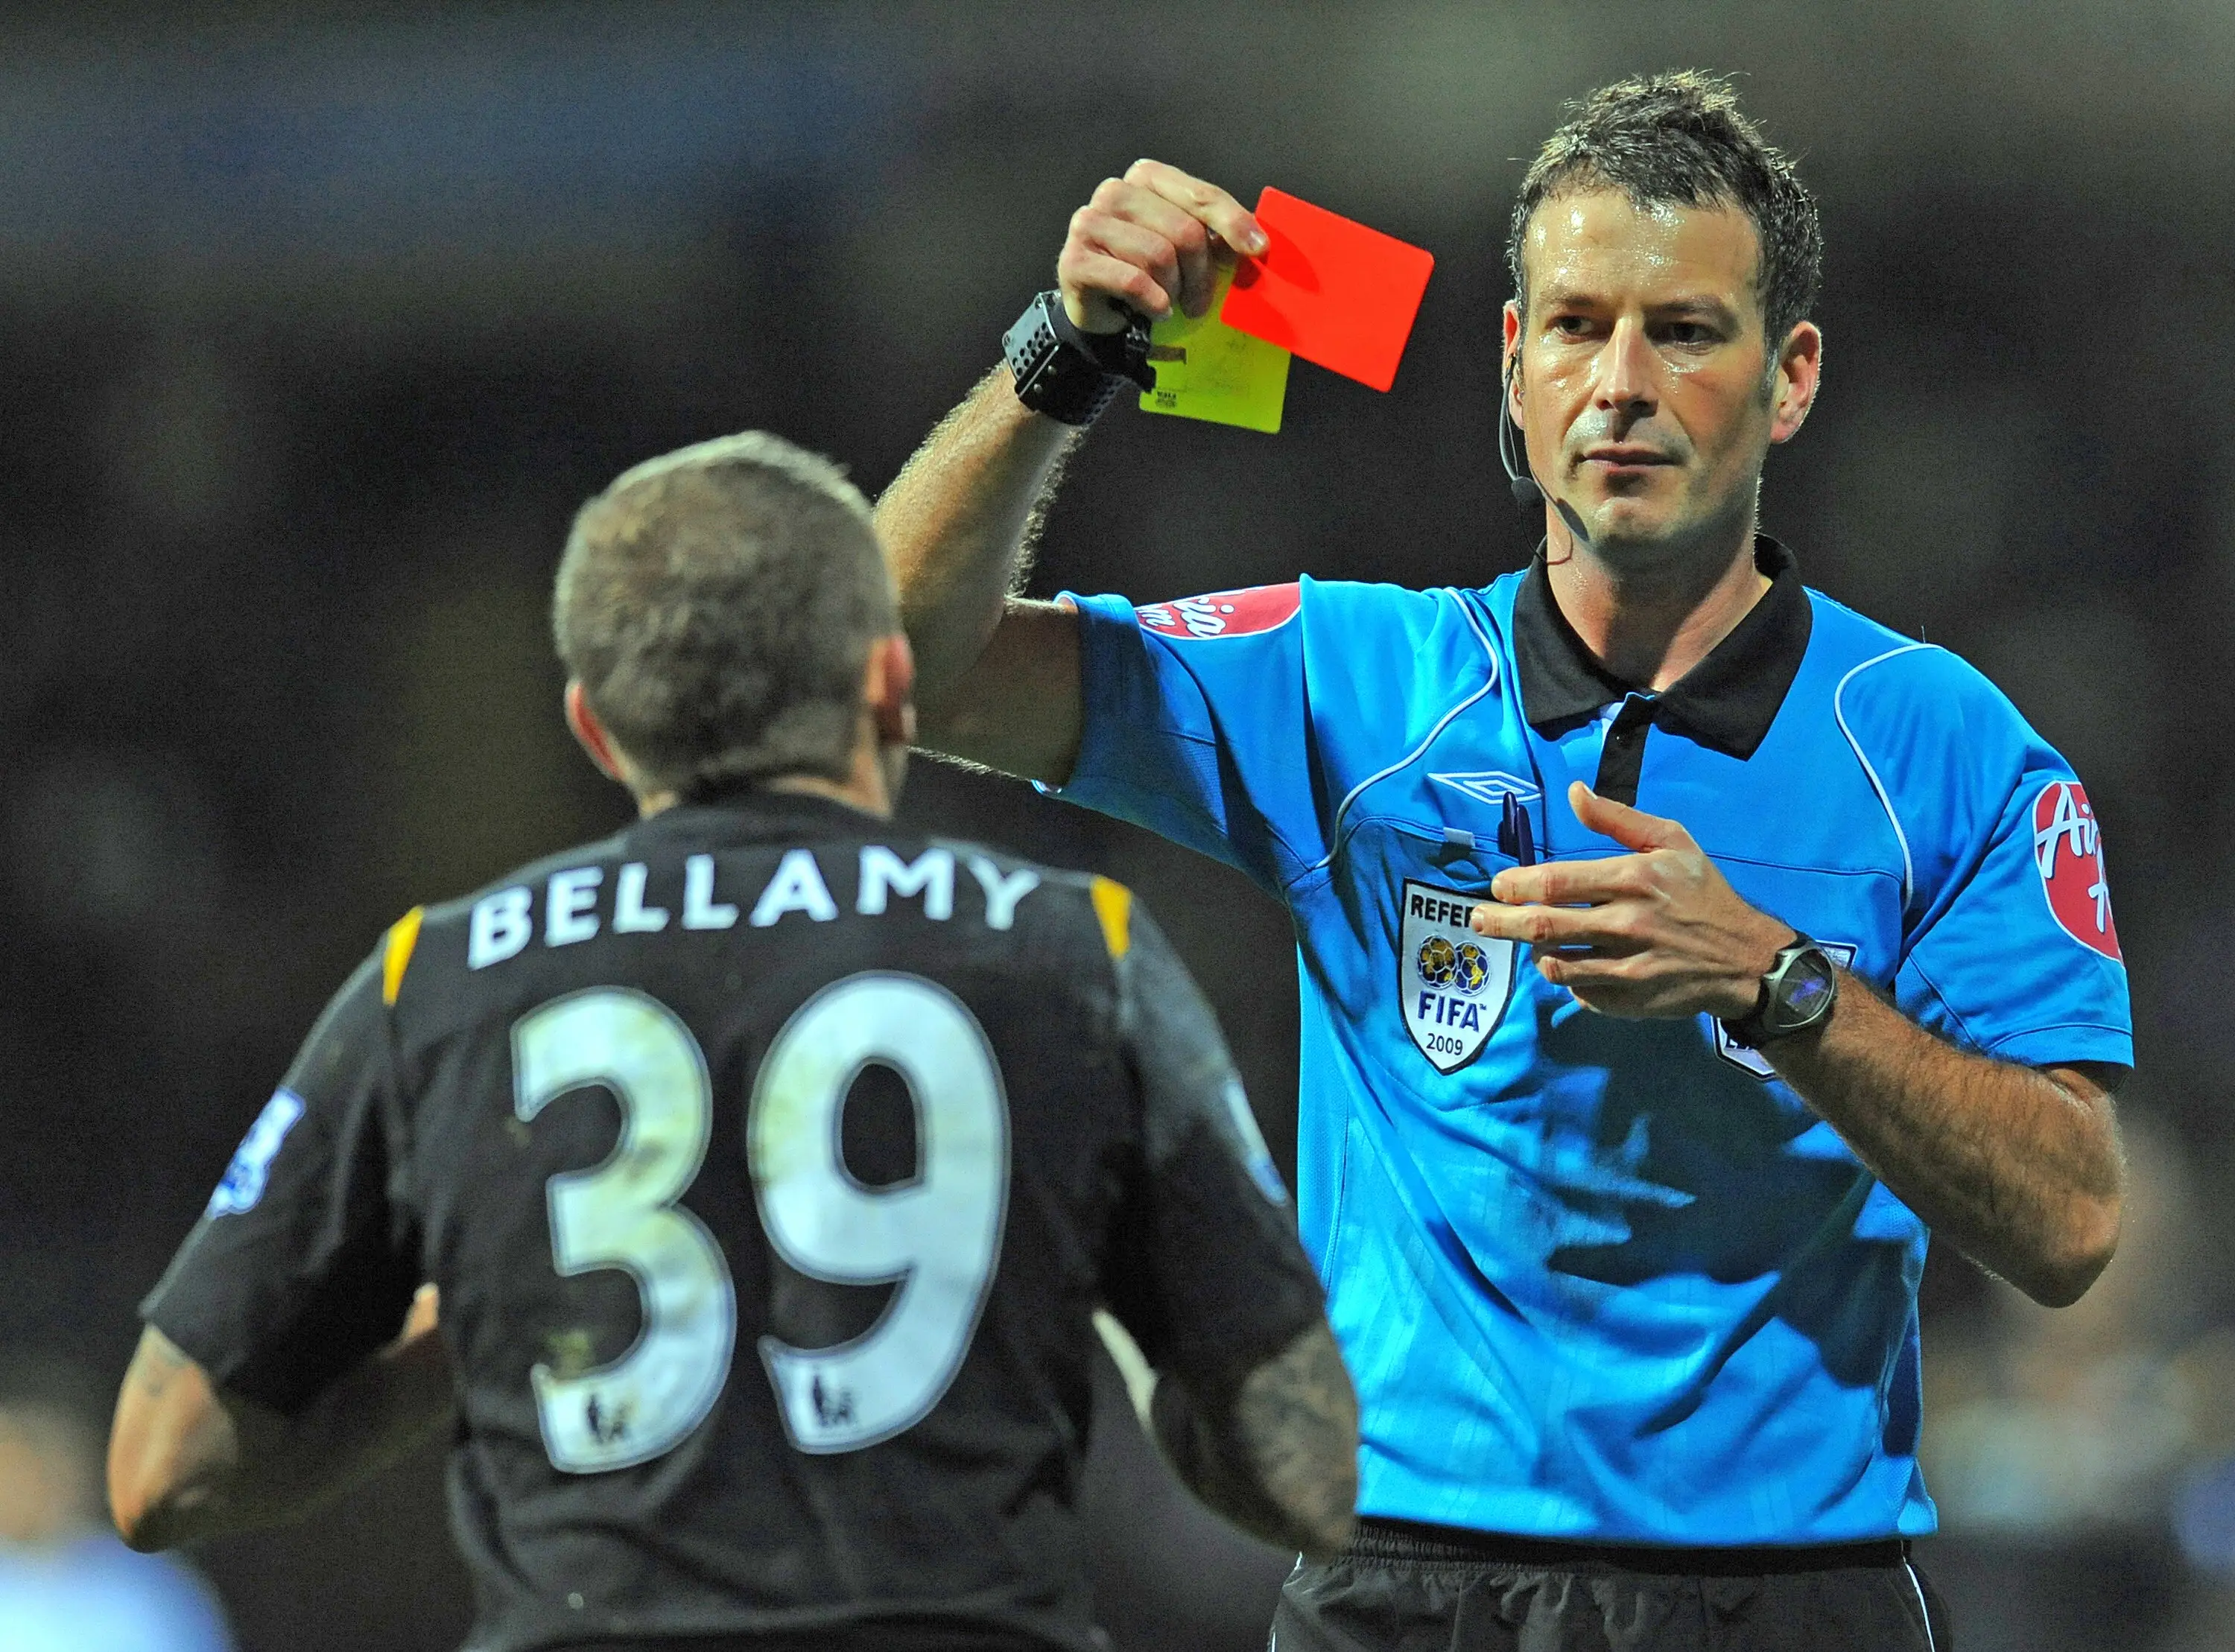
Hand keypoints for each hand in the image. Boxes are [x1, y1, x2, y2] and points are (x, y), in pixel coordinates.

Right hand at [1057, 159, 1267, 333]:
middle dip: (1200, 273)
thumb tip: (1255, 243)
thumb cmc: (1149, 274)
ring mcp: (1089, 222)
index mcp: (1146, 178)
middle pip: (1183, 230)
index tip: (1258, 249)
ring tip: (1169, 301)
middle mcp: (1114, 192)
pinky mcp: (1074, 259)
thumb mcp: (1188, 250)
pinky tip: (1153, 311)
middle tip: (1199, 301)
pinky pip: (1133, 282)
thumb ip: (1214, 236)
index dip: (1232, 222)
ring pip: (1158, 256)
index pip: (1200, 195)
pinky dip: (1153, 303)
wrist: (1102, 311)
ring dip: (1174, 290)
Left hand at [1469, 781, 1793, 1019]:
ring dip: (1533, 953)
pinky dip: (1567, 979)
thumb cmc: (1704, 893)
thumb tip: (1574, 792)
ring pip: (1555, 965)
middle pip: (1544, 927)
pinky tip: (1570, 966)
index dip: (1517, 885)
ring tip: (1526, 941)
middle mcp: (1626, 924)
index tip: (1497, 886)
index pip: (1556, 883)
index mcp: (1632, 879)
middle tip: (1478, 920)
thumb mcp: (1672, 841)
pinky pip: (1579, 992)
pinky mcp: (1629, 1001)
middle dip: (1501, 923)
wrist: (1746, 958)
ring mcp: (1627, 968)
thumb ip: (1617, 819)